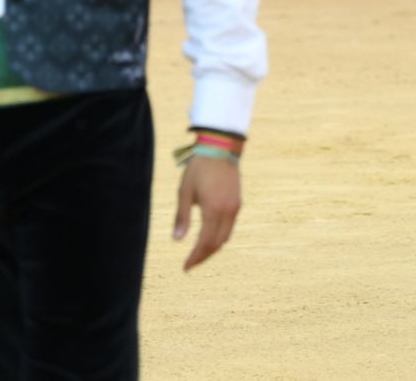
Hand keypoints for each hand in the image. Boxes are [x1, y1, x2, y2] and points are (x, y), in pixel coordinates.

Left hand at [173, 155, 241, 271]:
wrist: (220, 148)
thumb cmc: (198, 168)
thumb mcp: (184, 191)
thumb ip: (182, 217)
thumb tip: (177, 240)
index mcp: (213, 210)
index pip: (204, 243)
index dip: (195, 257)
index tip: (185, 267)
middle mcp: (227, 212)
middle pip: (217, 244)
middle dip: (203, 256)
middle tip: (190, 263)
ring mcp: (235, 208)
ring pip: (225, 237)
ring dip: (212, 248)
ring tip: (198, 253)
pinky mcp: (238, 203)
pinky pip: (229, 227)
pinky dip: (220, 236)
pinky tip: (209, 236)